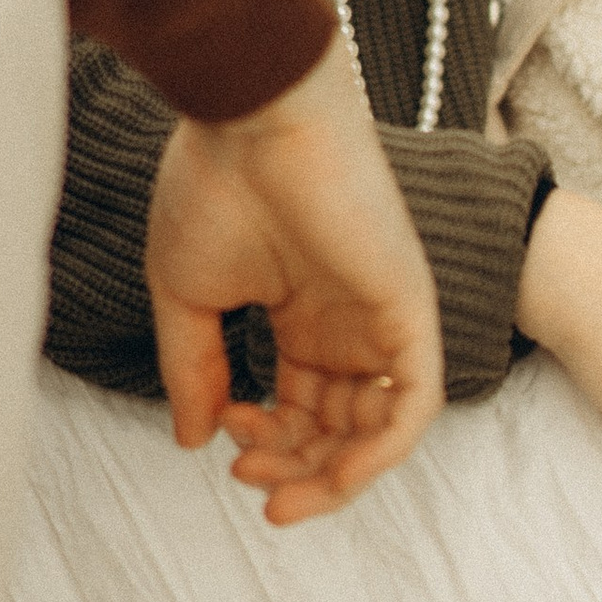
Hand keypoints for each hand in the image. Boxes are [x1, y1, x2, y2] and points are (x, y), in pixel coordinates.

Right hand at [146, 38, 442, 526]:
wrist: (251, 115)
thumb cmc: (213, 183)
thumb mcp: (187, 294)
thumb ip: (195, 369)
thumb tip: (195, 439)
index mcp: (299, 311)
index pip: (298, 405)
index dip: (263, 439)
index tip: (219, 436)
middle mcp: (346, 320)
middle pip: (337, 426)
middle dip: (295, 468)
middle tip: (249, 477)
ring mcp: (380, 314)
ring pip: (377, 428)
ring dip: (331, 474)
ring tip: (276, 486)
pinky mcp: (409, 307)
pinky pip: (414, 401)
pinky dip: (380, 451)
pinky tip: (334, 474)